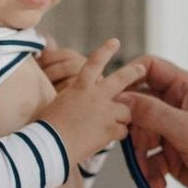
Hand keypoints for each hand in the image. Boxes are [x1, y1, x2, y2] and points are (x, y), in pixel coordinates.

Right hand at [38, 39, 145, 162]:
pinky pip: (123, 131)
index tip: (114, 42)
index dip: (105, 51)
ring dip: (121, 118)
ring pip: (125, 111)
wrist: (48, 146)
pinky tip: (104, 139)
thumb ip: (73, 98)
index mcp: (80, 87)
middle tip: (141, 68)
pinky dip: (116, 135)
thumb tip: (77, 100)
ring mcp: (105, 113)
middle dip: (132, 72)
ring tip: (108, 126)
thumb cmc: (46, 127)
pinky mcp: (110, 130)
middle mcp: (95, 96)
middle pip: (120, 79)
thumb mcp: (57, 103)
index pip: (94, 63)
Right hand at [118, 56, 187, 187]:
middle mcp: (176, 105)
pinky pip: (148, 157)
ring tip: (150, 172)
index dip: (128, 77)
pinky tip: (159, 182)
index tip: (111, 95)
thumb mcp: (186, 130)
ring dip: (140, 157)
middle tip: (131, 145)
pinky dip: (150, 171)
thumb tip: (122, 100)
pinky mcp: (171, 153)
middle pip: (137, 105)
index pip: (149, 67)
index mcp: (184, 88)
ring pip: (140, 135)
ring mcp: (173, 130)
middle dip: (132, 128)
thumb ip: (153, 113)